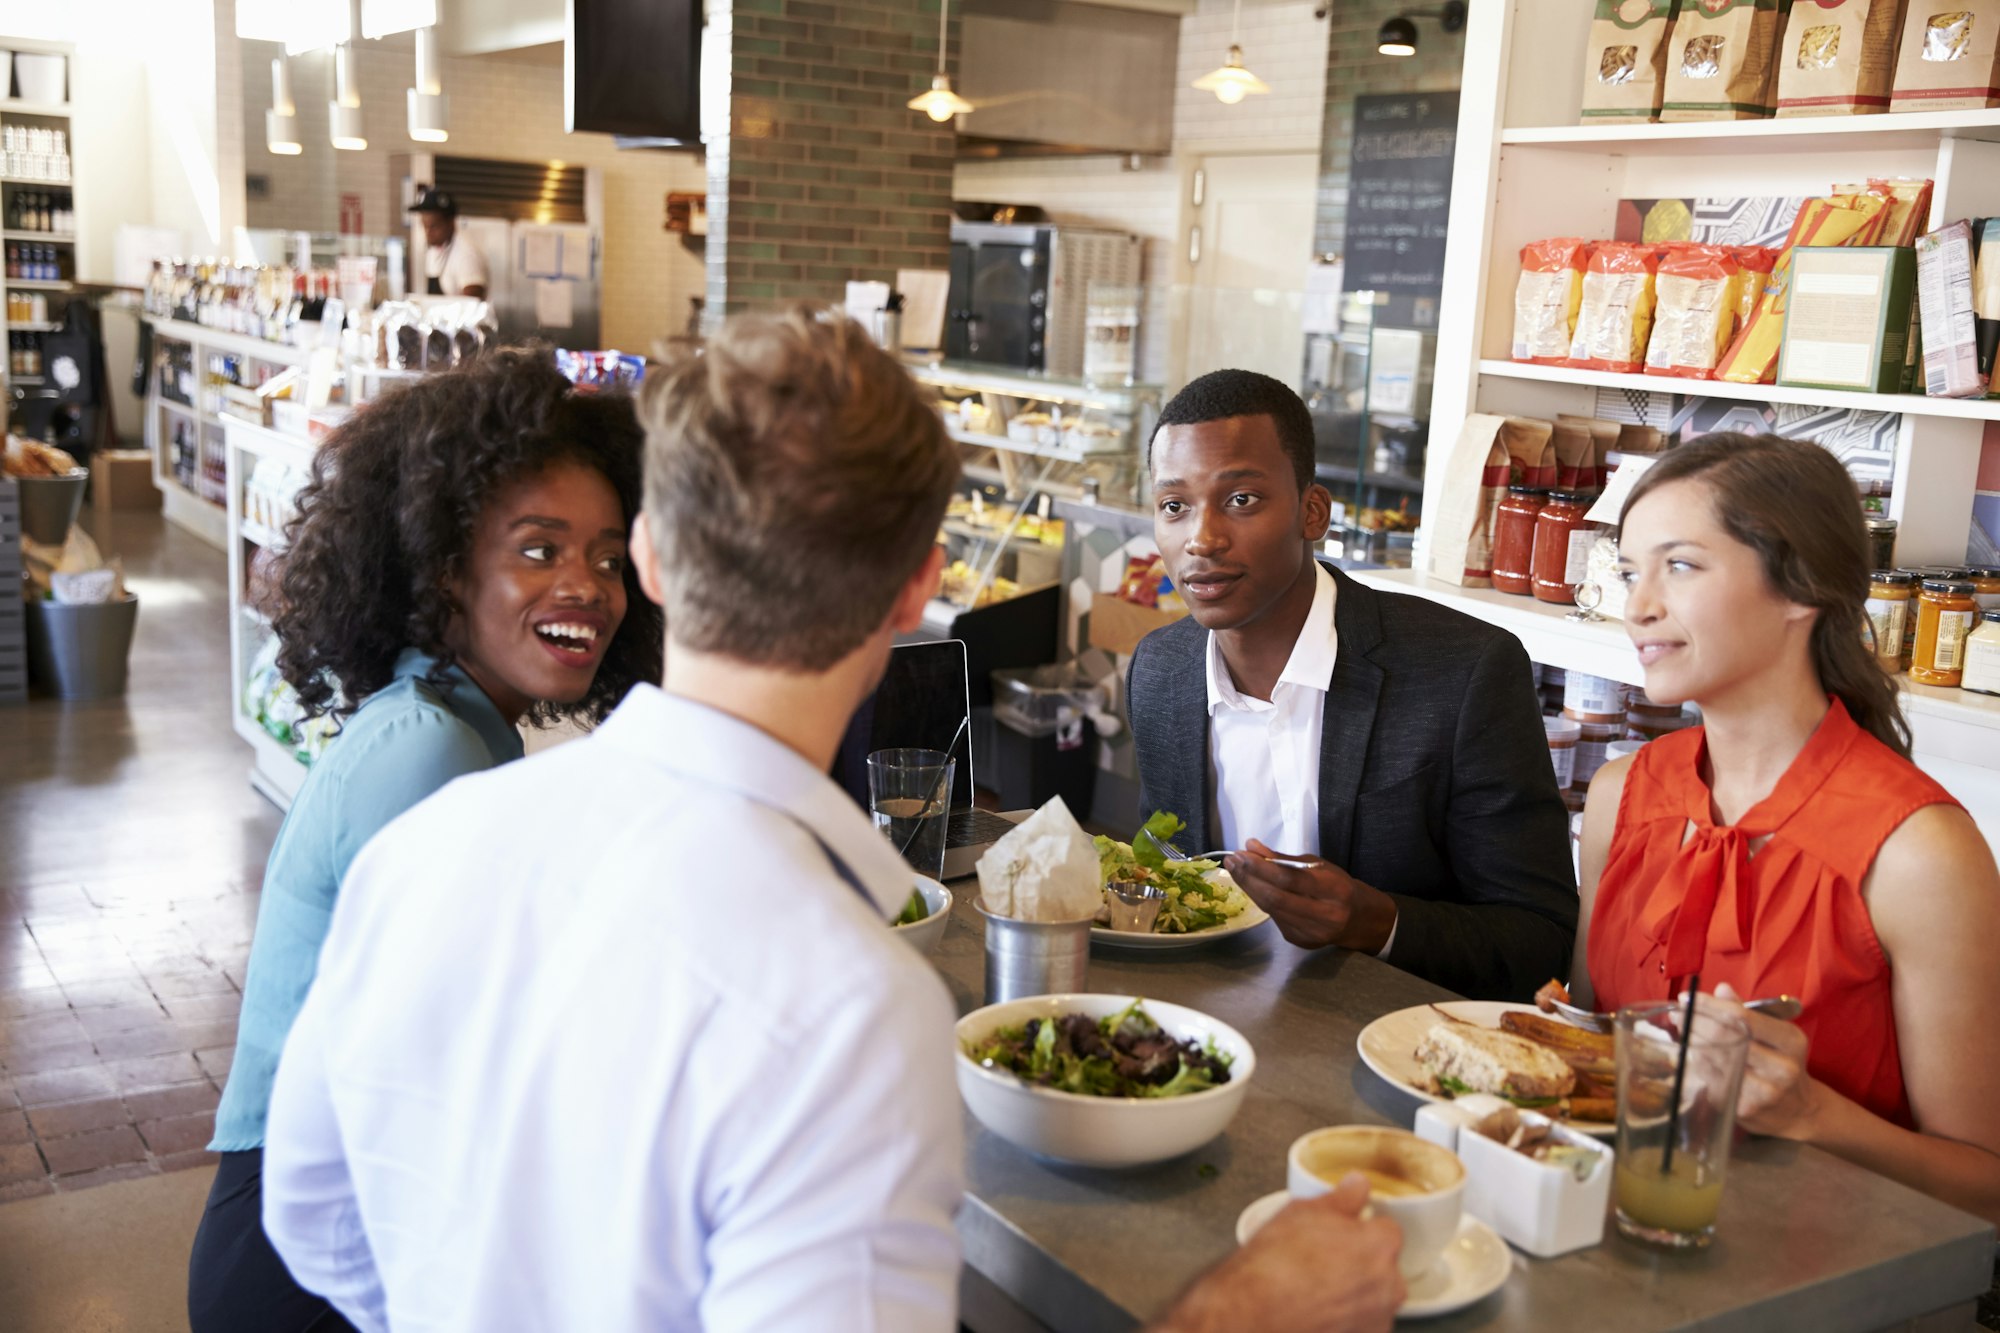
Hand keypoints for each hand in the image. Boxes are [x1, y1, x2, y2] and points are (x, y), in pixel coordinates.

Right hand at [1154, 1172, 1404, 1332]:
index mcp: (1380, 1245)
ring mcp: (1377, 1320)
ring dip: (1355, 1293)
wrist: (1251, 1313)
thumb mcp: (1303, 1213)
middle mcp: (1388, 1286)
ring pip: (1373, 1298)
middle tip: (1324, 1261)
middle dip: (1361, 1262)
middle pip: (1383, 1267)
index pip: (1386, 1230)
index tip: (1341, 1234)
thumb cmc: (1275, 1265)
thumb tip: (1358, 1184)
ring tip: (1316, 1289)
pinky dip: (1345, 1319)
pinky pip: (1361, 1324)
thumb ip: (1342, 1197)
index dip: (1361, 1230)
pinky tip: (1317, 1310)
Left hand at [1225, 841, 1397, 953]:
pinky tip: (1252, 887)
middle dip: (1249, 878)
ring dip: (1249, 888)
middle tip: (1232, 861)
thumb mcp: (1319, 866)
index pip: (1290, 879)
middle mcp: (1324, 915)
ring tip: (1236, 870)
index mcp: (1334, 890)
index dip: (1262, 867)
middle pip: (1275, 897)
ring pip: (1271, 909)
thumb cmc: (1338, 886)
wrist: (1359, 920)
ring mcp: (1311, 933)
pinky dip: (1261, 900)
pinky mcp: (1300, 942)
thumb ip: (1284, 858)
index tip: (1242, 853)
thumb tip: (1252, 846)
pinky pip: (1274, 918)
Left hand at [1698, 983, 1822, 1139]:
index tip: (1686, 997)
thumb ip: (1747, 1011)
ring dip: (1692, 1040)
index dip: (1709, 1005)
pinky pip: (1711, 1078)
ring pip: (1714, 1057)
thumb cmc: (1781, 1062)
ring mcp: (1764, 1091)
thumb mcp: (1775, 1034)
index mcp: (1791, 1041)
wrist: (1800, 1110)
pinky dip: (1698, 1062)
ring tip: (1683, 1028)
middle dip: (1694, 1021)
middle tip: (1677, 1013)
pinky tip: (1694, 1053)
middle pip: (1725, 1037)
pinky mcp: (1745, 1108)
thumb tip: (1721, 989)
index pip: (1743, 1017)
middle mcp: (1781, 1067)